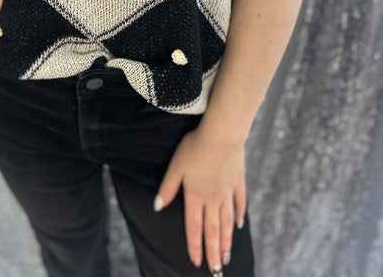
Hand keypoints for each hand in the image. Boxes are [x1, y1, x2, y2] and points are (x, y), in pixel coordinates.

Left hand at [154, 126, 246, 273]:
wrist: (222, 135)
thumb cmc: (195, 147)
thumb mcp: (176, 166)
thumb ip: (168, 187)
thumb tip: (158, 206)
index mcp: (196, 195)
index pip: (194, 227)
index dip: (194, 245)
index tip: (196, 262)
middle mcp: (213, 198)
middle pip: (213, 229)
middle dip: (213, 251)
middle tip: (215, 270)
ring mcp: (227, 191)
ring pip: (227, 221)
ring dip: (226, 240)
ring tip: (227, 256)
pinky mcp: (238, 181)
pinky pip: (240, 203)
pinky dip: (239, 215)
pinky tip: (239, 225)